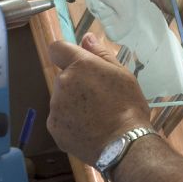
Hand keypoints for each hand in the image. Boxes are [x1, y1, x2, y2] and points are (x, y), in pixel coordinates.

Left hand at [47, 33, 151, 165]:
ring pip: (61, 98)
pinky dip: (70, 122)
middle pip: (63, 77)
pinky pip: (60, 118)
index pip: (57, 48)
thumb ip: (101, 53)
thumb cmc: (128, 106)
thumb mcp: (122, 74)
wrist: (124, 144)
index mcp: (79, 65)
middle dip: (76, 83)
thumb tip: (86, 37)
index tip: (77, 63)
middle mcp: (63, 83)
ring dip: (73, 103)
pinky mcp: (54, 127)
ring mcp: (55, 106)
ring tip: (96, 117)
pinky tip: (89, 129)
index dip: (65, 53)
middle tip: (99, 97)